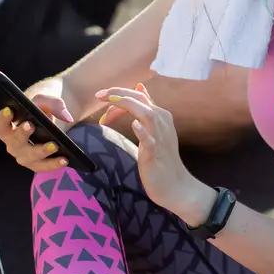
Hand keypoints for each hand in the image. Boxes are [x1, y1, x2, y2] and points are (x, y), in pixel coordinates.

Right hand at [0, 91, 74, 173]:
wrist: (50, 121)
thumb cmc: (42, 109)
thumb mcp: (47, 101)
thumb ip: (55, 104)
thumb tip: (67, 118)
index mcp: (10, 125)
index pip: (1, 123)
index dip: (2, 118)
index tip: (9, 110)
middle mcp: (13, 143)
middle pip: (14, 141)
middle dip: (22, 134)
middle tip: (30, 125)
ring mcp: (23, 155)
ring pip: (29, 157)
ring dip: (41, 152)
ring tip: (54, 145)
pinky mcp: (36, 164)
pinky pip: (43, 166)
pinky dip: (53, 164)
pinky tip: (64, 159)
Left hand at [96, 83, 203, 215]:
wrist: (175, 186)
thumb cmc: (162, 158)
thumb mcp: (155, 128)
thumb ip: (147, 109)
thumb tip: (140, 87)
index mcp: (161, 115)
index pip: (138, 96)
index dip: (119, 93)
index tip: (101, 96)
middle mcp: (162, 122)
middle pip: (140, 100)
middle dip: (118, 94)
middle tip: (98, 95)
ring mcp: (159, 137)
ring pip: (146, 114)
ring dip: (127, 105)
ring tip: (109, 102)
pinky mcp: (155, 154)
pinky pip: (150, 140)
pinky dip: (142, 131)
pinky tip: (133, 125)